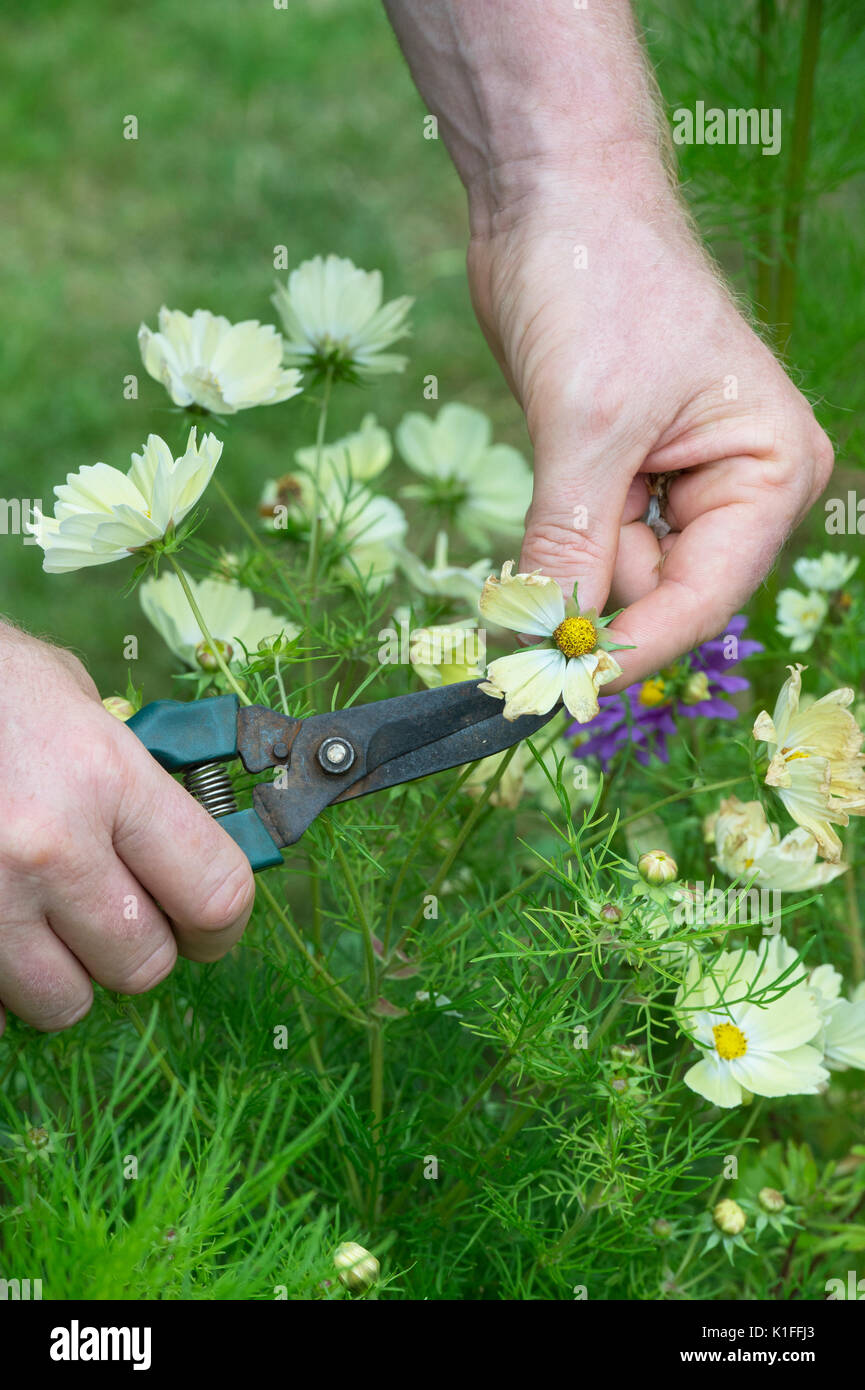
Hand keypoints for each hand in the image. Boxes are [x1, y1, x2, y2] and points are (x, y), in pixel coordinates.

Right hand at [0, 628, 254, 1034]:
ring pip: (64, 1001)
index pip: (214, 891)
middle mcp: (51, 846)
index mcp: (105, 776)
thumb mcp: (71, 699)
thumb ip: (129, 772)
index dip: (222, 922)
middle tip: (116, 917)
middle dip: (139, 948)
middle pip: (143, 963)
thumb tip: (172, 834)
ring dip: (64, 974)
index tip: (210, 927)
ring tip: (42, 922)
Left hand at [466, 157, 833, 683]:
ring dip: (565, 550)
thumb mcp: (586, 429)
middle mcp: (736, 486)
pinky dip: (554, 534)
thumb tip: (540, 646)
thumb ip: (570, 547)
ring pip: (612, 572)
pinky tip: (551, 463)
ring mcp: (677, 481)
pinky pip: (585, 539)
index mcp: (769, 470)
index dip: (631, 650)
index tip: (561, 691)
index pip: (702, 597)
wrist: (552, 196)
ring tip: (557, 454)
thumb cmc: (597, 284)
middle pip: (657, 593)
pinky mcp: (621, 470)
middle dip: (588, 592)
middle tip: (522, 597)